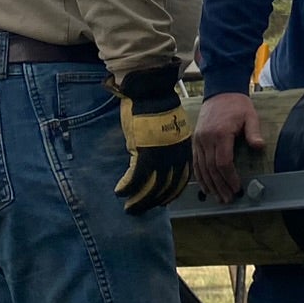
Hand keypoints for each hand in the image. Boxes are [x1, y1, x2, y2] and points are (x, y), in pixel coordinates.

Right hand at [111, 62, 191, 213]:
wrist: (150, 93)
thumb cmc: (158, 110)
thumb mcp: (171, 131)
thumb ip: (170, 150)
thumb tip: (162, 165)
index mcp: (183, 151)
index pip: (180, 179)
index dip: (170, 193)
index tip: (162, 201)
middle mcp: (174, 156)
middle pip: (166, 187)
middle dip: (153, 201)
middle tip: (141, 210)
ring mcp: (159, 156)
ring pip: (151, 187)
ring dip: (139, 201)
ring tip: (130, 208)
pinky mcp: (143, 152)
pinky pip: (135, 177)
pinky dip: (127, 187)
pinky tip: (120, 192)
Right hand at [191, 91, 263, 203]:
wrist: (220, 91)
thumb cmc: (237, 105)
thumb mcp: (250, 116)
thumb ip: (254, 133)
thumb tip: (259, 147)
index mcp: (221, 134)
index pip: (223, 162)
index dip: (229, 178)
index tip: (237, 188)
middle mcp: (206, 139)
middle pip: (212, 169)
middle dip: (220, 186)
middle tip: (228, 199)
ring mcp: (198, 140)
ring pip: (202, 168)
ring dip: (210, 185)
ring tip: (218, 197)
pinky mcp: (195, 141)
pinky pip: (195, 162)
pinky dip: (200, 176)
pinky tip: (205, 187)